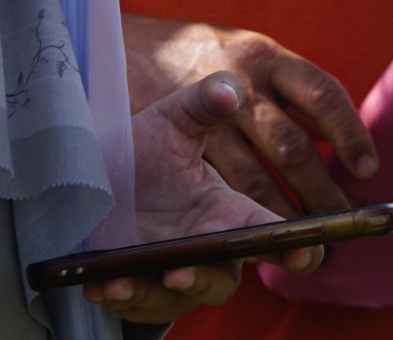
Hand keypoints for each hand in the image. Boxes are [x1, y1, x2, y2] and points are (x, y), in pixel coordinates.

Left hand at [84, 72, 318, 320]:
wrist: (90, 171)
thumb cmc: (144, 147)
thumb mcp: (172, 119)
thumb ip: (203, 103)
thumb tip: (231, 90)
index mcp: (229, 210)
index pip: (271, 232)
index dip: (295, 245)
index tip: (303, 252)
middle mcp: (208, 245)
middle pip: (229, 274)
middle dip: (214, 277)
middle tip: (189, 272)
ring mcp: (174, 268)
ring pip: (186, 293)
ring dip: (171, 288)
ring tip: (146, 278)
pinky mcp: (138, 282)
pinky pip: (139, 302)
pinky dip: (125, 296)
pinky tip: (104, 284)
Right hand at [124, 14, 376, 219]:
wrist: (129, 50)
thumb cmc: (208, 60)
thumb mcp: (254, 57)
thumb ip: (296, 94)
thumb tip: (344, 138)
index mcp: (268, 58)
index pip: (322, 94)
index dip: (349, 132)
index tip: (369, 169)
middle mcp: (240, 85)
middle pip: (290, 146)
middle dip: (320, 190)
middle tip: (343, 221)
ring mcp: (204, 120)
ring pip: (252, 178)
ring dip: (283, 215)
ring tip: (309, 242)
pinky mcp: (176, 148)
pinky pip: (214, 189)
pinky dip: (239, 217)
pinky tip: (259, 238)